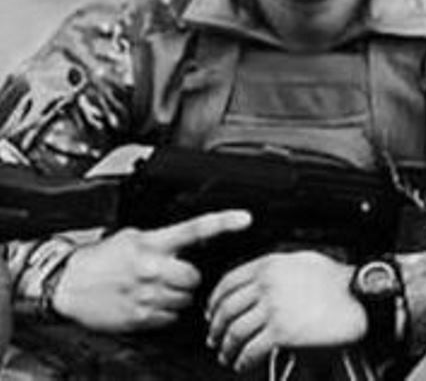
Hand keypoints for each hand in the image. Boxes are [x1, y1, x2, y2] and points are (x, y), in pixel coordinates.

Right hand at [52, 210, 251, 331]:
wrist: (68, 284)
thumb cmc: (101, 258)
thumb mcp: (133, 236)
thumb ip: (163, 240)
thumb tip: (189, 241)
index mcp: (153, 242)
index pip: (195, 229)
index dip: (224, 222)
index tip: (245, 218)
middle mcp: (154, 268)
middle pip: (196, 276)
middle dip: (189, 276)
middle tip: (172, 273)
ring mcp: (148, 295)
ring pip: (186, 300)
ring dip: (178, 295)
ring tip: (157, 288)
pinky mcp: (141, 318)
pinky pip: (170, 318)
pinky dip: (165, 311)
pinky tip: (148, 301)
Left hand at [205, 251, 366, 372]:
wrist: (357, 296)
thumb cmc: (335, 279)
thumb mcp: (300, 260)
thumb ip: (275, 267)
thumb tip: (258, 278)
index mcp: (268, 265)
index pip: (228, 282)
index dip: (215, 301)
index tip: (213, 312)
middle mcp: (265, 285)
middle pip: (227, 309)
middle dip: (216, 328)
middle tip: (215, 338)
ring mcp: (272, 308)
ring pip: (235, 331)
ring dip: (227, 348)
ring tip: (227, 356)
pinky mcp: (282, 332)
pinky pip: (252, 349)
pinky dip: (243, 360)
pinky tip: (243, 364)